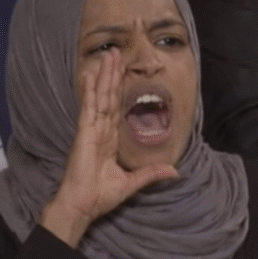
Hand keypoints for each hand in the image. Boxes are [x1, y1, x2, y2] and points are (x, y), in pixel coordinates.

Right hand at [40, 49, 177, 246]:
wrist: (82, 206)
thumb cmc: (100, 195)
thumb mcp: (132, 182)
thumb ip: (151, 173)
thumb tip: (175, 172)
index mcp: (110, 139)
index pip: (116, 108)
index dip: (120, 89)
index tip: (123, 71)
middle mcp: (100, 130)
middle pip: (109, 97)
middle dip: (112, 75)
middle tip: (116, 53)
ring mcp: (91, 130)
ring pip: (100, 97)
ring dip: (104, 76)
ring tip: (108, 56)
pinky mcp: (84, 134)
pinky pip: (88, 108)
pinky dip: (88, 91)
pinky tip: (88, 75)